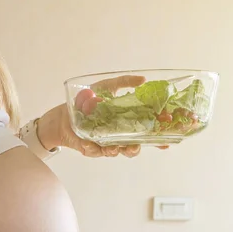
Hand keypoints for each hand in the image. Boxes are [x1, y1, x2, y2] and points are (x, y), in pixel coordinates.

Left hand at [37, 75, 167, 157]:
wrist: (63, 114)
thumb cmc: (86, 100)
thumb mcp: (106, 86)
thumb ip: (124, 82)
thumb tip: (143, 79)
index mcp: (125, 122)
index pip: (145, 131)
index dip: (157, 136)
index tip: (169, 139)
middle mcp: (118, 135)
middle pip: (135, 145)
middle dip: (140, 146)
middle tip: (142, 145)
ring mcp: (106, 143)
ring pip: (120, 151)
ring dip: (125, 151)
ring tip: (124, 148)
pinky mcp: (92, 148)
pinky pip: (99, 152)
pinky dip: (101, 150)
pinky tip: (102, 146)